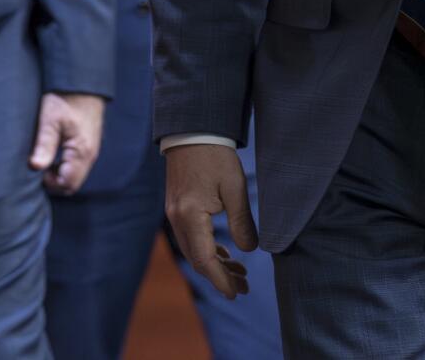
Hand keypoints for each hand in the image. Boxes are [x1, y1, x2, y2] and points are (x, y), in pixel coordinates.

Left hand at [29, 92, 105, 193]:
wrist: (82, 81)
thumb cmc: (65, 98)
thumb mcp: (50, 120)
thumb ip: (44, 145)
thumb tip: (35, 167)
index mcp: (81, 152)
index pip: (68, 184)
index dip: (50, 183)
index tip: (37, 170)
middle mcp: (90, 155)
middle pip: (73, 184)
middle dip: (55, 181)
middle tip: (39, 167)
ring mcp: (92, 149)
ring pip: (76, 174)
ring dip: (59, 173)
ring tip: (44, 159)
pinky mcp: (89, 143)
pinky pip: (78, 164)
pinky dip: (65, 165)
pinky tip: (53, 152)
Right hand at [163, 143, 257, 300]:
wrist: (192, 130)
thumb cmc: (215, 156)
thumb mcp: (235, 188)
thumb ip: (242, 223)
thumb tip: (250, 251)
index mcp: (190, 215)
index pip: (205, 259)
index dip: (221, 279)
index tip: (237, 293)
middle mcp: (177, 218)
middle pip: (197, 259)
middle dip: (220, 276)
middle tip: (244, 287)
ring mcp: (174, 213)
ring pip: (193, 250)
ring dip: (215, 264)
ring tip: (240, 273)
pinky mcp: (177, 207)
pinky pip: (190, 238)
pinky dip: (207, 249)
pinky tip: (224, 253)